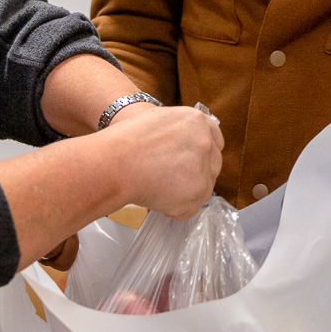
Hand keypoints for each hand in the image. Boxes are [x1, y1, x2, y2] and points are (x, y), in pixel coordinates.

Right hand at [106, 104, 222, 218]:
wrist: (114, 162)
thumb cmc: (126, 142)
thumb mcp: (158, 121)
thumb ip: (180, 132)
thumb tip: (185, 150)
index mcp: (196, 120)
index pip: (216, 140)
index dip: (205, 155)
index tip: (195, 164)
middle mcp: (205, 141)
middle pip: (213, 165)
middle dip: (195, 176)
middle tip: (172, 182)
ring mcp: (203, 166)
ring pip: (204, 189)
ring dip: (185, 194)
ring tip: (159, 192)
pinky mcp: (197, 190)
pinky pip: (192, 207)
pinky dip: (176, 210)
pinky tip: (159, 203)